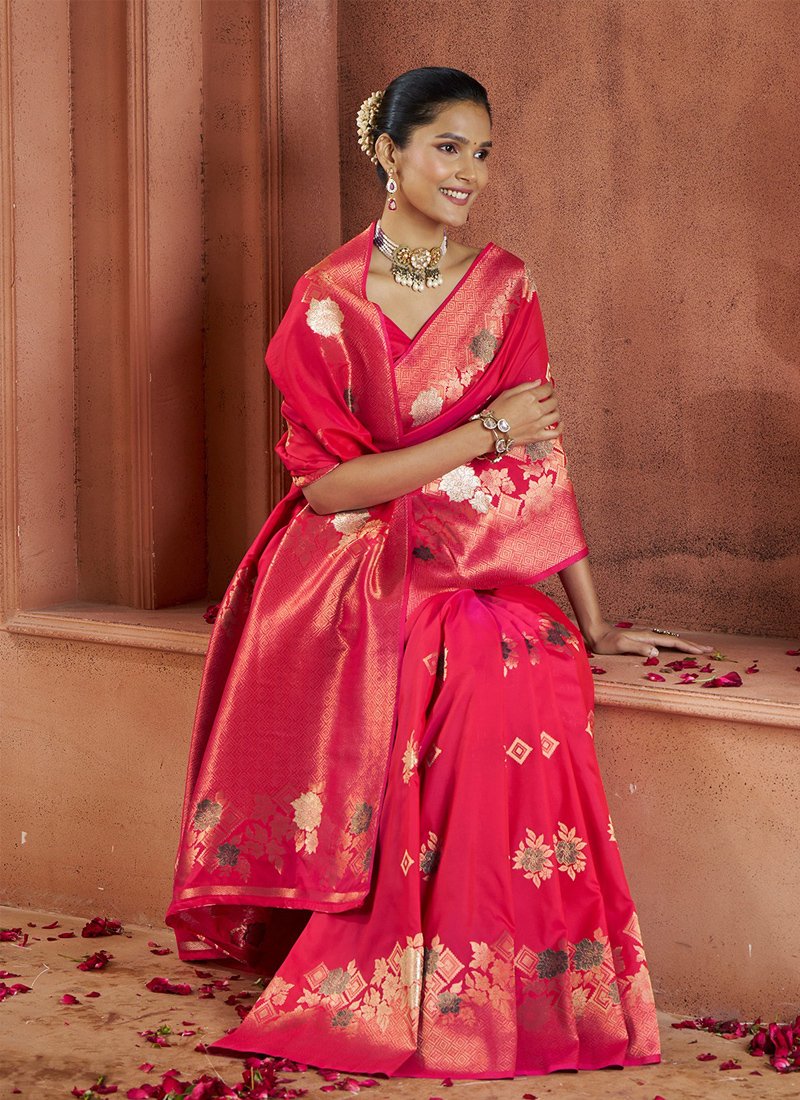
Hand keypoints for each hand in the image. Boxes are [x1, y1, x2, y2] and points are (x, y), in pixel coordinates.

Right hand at [490, 381, 561, 444]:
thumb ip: (525, 386)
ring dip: (555, 410)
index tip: (547, 387)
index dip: (548, 387)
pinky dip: (560, 427)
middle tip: (549, 397)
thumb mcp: (507, 393)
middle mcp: (537, 410)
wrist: (489, 433)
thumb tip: (538, 382)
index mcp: (529, 397)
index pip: (547, 389)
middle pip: (553, 401)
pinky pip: (555, 432)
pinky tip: (558, 423)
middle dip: (552, 397)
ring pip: (556, 415)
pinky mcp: (537, 436)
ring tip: (550, 409)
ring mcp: (538, 424)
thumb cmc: (494, 412)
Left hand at [586, 621, 715, 658]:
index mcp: (647, 637)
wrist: (596, 633)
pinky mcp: (643, 640)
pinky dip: (675, 645)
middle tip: (710, 650)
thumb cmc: (606, 642)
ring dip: (686, 645)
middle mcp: (650, 635)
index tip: (703, 651)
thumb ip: (638, 648)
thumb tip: (656, 652)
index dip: (688, 647)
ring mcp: (647, 637)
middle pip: (676, 640)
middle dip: (693, 645)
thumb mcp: (620, 646)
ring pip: (671, 641)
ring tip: (698, 649)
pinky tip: (676, 648)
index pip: (672, 643)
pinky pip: (664, 643)